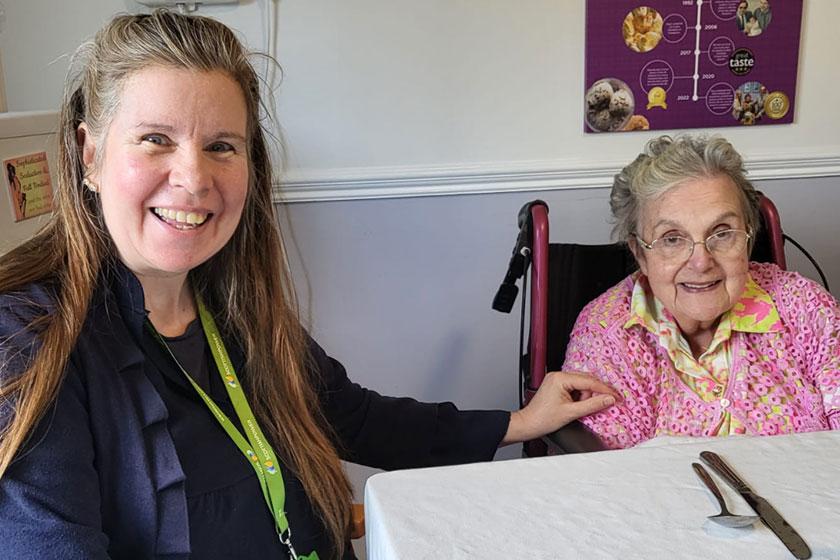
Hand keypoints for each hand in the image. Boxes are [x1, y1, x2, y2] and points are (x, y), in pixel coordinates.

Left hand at [501, 371, 617, 444]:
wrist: (528, 424)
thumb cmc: (543, 419)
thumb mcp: (571, 413)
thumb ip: (592, 405)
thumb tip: (608, 400)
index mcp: (560, 378)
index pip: (589, 382)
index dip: (605, 390)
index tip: (616, 396)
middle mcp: (558, 375)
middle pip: (586, 381)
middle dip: (596, 393)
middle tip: (608, 402)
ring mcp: (557, 380)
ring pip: (582, 385)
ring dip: (586, 396)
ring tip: (580, 409)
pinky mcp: (557, 386)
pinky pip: (575, 388)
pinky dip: (580, 397)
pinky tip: (578, 406)